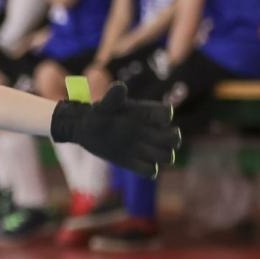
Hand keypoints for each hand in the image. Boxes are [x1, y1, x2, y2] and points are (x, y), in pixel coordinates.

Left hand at [50, 81, 180, 176]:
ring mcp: (144, 148)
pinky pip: (150, 171)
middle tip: (153, 137)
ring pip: (167, 156)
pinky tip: (133, 162)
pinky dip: (147, 169)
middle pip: (174, 138)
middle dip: (171, 139)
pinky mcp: (134, 162)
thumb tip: (120, 86)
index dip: (161, 116)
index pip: (166, 113)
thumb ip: (112, 97)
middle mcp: (151, 131)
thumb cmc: (97, 113)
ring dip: (161, 155)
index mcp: (147, 114)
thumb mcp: (103, 105)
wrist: (85, 129)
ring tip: (143, 150)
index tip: (144, 117)